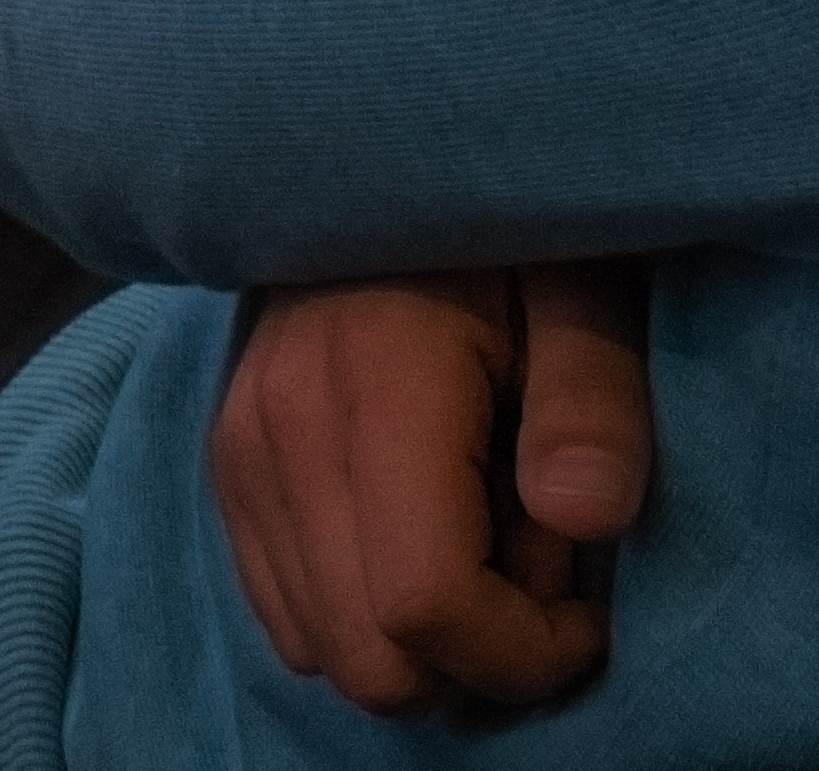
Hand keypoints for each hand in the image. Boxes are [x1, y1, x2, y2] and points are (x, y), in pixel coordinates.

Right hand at [209, 262, 650, 715]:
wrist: (372, 156)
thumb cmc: (504, 230)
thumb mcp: (582, 287)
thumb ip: (593, 399)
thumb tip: (585, 518)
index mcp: (377, 383)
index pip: (425, 604)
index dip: (524, 652)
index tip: (588, 611)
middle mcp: (281, 429)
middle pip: (370, 662)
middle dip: (476, 660)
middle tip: (541, 577)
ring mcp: (240, 452)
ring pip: (326, 654)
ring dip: (422, 642)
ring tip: (484, 542)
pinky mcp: (226, 469)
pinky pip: (290, 617)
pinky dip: (365, 617)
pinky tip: (421, 540)